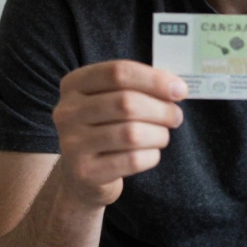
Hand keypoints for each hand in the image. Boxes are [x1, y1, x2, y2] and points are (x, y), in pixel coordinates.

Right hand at [52, 60, 186, 208]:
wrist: (81, 173)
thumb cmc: (104, 128)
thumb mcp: (110, 99)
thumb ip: (137, 87)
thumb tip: (176, 88)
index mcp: (74, 84)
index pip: (118, 72)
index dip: (154, 79)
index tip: (179, 90)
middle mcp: (67, 111)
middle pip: (126, 103)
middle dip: (161, 109)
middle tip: (176, 116)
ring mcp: (72, 143)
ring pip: (132, 133)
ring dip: (159, 134)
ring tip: (162, 135)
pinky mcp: (85, 171)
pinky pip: (132, 160)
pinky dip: (151, 156)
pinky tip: (149, 153)